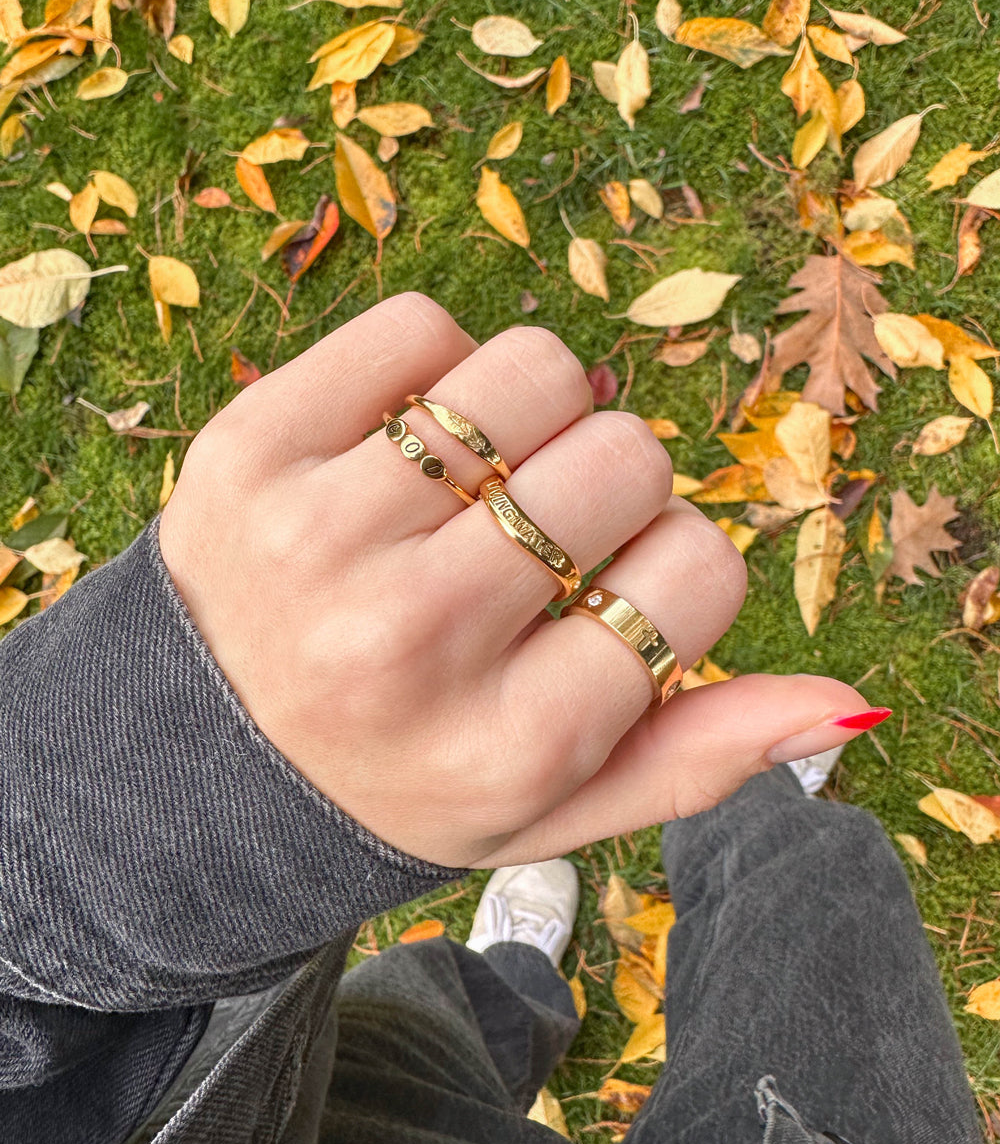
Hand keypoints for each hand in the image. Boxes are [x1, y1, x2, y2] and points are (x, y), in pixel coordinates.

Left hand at [159, 294, 872, 868]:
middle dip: (613, 490)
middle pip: (626, 460)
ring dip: (543, 413)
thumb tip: (845, 701)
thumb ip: (693, 760)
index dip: (676, 569)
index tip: (610, 596)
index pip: (697, 574)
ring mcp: (319, 538)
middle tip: (543, 536)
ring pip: (536, 372)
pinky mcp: (248, 447)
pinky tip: (407, 449)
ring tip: (484, 482)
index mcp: (507, 746)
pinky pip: (420, 330)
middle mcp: (411, 643)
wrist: (196, 758)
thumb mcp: (546, 813)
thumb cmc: (403, 778)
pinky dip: (440, 371)